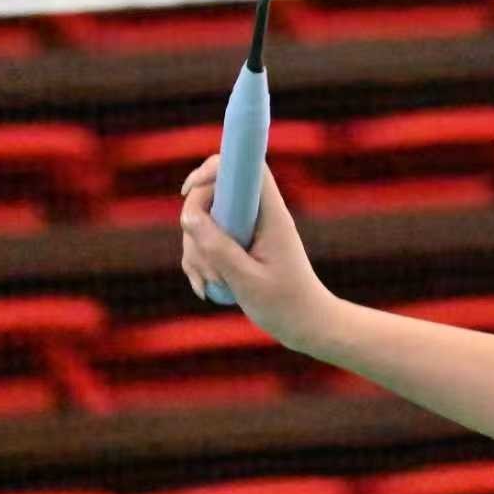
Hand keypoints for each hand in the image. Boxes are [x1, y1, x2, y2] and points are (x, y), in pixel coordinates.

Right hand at [179, 155, 336, 352]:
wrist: (305, 324)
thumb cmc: (284, 303)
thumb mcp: (247, 279)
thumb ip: (218, 249)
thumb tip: (188, 216)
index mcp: (271, 215)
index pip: (246, 168)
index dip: (215, 169)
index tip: (188, 191)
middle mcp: (258, 216)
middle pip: (214, 196)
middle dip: (196, 228)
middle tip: (206, 264)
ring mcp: (246, 231)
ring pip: (204, 223)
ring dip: (196, 253)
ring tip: (212, 284)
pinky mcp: (237, 246)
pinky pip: (205, 243)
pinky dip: (199, 264)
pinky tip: (206, 289)